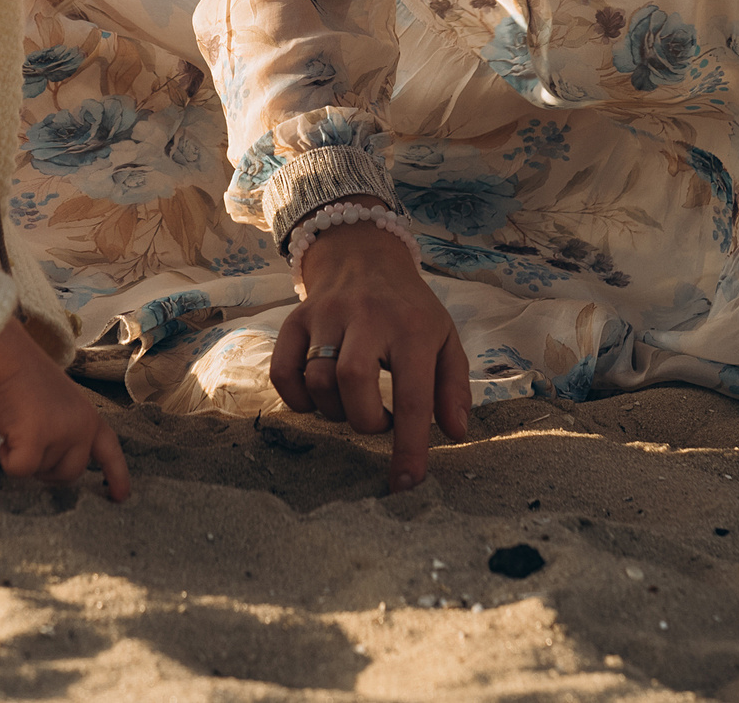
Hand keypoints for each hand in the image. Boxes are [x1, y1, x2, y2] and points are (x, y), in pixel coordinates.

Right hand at [0, 318, 131, 501]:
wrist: (4, 358)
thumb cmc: (24, 377)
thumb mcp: (59, 404)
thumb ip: (66, 429)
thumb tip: (56, 460)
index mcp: (89, 417)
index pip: (110, 451)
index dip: (117, 475)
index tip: (120, 496)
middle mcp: (81, 427)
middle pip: (70, 473)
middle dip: (46, 468)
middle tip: (28, 444)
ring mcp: (61, 434)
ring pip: (40, 472)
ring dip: (24, 457)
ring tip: (17, 425)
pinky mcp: (36, 441)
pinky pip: (20, 470)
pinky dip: (8, 459)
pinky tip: (6, 435)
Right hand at [273, 206, 470, 493]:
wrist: (363, 254)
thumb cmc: (409, 308)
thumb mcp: (445, 338)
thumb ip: (454, 386)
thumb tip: (455, 433)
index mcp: (412, 327)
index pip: (413, 396)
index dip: (409, 446)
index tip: (406, 484)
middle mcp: (366, 317)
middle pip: (352, 380)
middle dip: (364, 421)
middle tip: (378, 422)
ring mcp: (325, 316)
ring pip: (317, 378)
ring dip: (334, 410)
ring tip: (353, 404)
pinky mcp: (294, 320)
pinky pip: (282, 372)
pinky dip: (297, 399)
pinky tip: (317, 398)